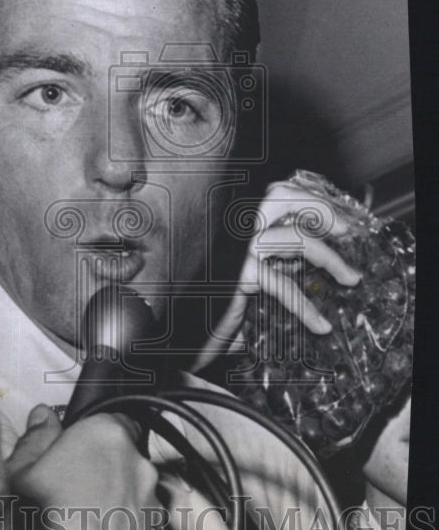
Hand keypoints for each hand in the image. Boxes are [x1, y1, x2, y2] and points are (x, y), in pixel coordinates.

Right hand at [7, 405, 166, 529]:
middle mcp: (140, 467)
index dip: (83, 437)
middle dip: (97, 472)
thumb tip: (44, 418)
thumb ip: (35, 441)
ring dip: (110, 508)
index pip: (104, 418)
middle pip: (119, 458)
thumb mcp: (17, 480)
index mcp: (106, 437)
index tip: (64, 456)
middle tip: (63, 498)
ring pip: (131, 497)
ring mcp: (156, 510)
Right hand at [196, 179, 360, 369]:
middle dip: (319, 207)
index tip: (337, 220)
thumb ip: (272, 264)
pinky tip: (319, 324)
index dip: (309, 200)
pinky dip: (306, 307)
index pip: (276, 195)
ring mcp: (236, 249)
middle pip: (281, 195)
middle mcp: (233, 228)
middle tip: (346, 230)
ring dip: (330, 258)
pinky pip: (282, 284)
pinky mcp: (237, 275)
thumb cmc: (212, 308)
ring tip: (350, 278)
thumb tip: (312, 263)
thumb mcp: (247, 278)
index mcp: (236, 223)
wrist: (179, 335)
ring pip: (295, 237)